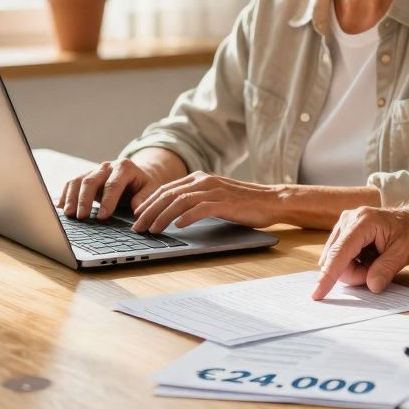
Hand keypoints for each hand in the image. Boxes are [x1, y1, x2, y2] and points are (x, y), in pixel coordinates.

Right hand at [56, 151, 180, 220]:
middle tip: (82, 217)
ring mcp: (94, 170)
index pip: (113, 184)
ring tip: (69, 215)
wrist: (137, 175)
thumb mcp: (151, 188)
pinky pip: (71, 183)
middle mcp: (107, 166)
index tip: (102, 217)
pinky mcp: (85, 177)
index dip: (107, 201)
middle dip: (85, 199)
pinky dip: (65, 195)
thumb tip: (136, 211)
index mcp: (125, 167)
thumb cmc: (144, 185)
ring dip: (72, 198)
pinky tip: (61, 209)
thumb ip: (144, 198)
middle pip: (91, 180)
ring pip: (78, 181)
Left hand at [133, 172, 280, 233]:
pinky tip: (178, 227)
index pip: (166, 189)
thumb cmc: (244, 202)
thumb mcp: (215, 197)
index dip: (149, 203)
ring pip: (180, 201)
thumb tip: (173, 215)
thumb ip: (196, 200)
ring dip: (162, 216)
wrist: (271, 200)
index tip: (137, 216)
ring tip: (152, 230)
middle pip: (168, 194)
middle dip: (149, 211)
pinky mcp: (225, 202)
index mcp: (199, 178)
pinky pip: (200, 208)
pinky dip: (186, 217)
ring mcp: (214, 190)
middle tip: (138, 227)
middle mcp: (204, 181)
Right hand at [312, 206, 408, 299]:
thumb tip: (371, 286)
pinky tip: (370, 258)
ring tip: (376, 263)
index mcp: (363, 221)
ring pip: (337, 259)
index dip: (328, 275)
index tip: (317, 294)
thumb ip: (386, 269)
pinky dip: (354, 264)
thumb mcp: (404, 252)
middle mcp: (349, 218)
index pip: (340, 252)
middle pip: (336, 258)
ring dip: (355, 269)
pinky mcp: (346, 229)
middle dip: (354, 273)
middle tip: (377, 272)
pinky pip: (341, 255)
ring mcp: (346, 222)